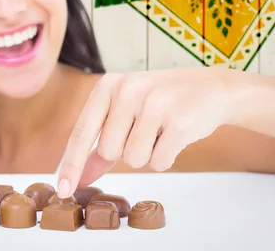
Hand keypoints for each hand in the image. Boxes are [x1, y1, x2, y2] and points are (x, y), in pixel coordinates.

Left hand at [56, 67, 242, 197]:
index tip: (61, 190)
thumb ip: (99, 145)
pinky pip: (159, 162)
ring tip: (161, 129)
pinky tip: (176, 135)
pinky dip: (166, 157)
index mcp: (109, 85)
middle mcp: (128, 89)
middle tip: (146, 128)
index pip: (82, 132)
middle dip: (125, 150)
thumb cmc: (162, 101)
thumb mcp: (125, 111)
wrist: (212, 89)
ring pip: (133, 159)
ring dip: (147, 153)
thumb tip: (77, 178)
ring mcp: (155, 104)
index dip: (70, 165)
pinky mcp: (179, 122)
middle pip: (108, 150)